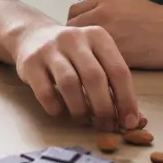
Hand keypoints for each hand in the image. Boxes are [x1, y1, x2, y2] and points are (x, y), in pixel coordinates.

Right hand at [13, 24, 138, 130]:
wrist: (32, 36)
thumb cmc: (72, 53)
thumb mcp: (94, 56)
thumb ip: (112, 82)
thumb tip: (132, 119)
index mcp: (98, 36)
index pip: (118, 70)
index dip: (127, 100)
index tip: (129, 122)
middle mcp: (74, 38)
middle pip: (95, 77)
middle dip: (103, 108)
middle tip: (105, 125)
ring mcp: (50, 48)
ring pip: (69, 84)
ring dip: (80, 109)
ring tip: (83, 119)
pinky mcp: (30, 62)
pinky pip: (45, 92)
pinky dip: (56, 108)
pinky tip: (61, 112)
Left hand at [67, 0, 162, 68]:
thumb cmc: (161, 22)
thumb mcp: (130, 5)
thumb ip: (107, 11)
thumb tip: (89, 26)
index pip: (73, 13)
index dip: (75, 29)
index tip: (81, 42)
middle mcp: (103, 11)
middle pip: (70, 30)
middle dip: (74, 46)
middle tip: (82, 58)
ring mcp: (109, 32)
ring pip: (81, 49)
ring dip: (81, 59)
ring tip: (88, 69)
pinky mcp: (118, 52)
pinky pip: (97, 63)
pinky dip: (95, 70)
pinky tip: (101, 77)